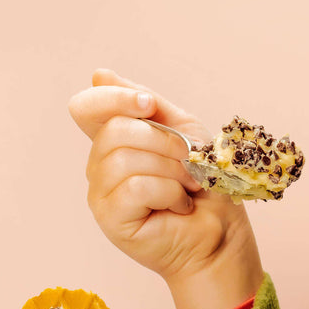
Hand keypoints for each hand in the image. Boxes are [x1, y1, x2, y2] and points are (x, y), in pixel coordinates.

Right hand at [69, 68, 262, 308]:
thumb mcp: (183, 131)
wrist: (221, 234)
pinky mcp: (110, 218)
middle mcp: (100, 165)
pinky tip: (179, 204)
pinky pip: (135, 186)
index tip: (150, 106)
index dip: (114, 98)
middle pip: (116, 129)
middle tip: (191, 162)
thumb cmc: (205, 185)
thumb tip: (99, 74)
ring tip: (188, 186)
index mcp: (115, 140)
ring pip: (125, 158)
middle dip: (166, 141)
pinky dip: (169, 191)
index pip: (87, 107)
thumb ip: (146, 104)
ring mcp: (101, 192)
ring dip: (172, 169)